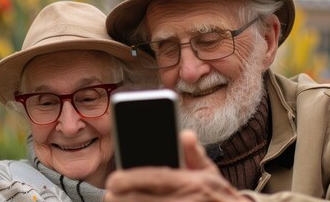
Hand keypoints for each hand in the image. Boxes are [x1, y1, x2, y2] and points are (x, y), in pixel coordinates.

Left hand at [104, 130, 251, 201]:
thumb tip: (185, 134)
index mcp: (194, 182)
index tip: (113, 181)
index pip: (155, 177)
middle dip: (122, 198)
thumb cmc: (219, 198)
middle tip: (110, 196)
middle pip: (143, 200)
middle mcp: (188, 199)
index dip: (130, 179)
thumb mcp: (211, 175)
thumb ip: (195, 156)